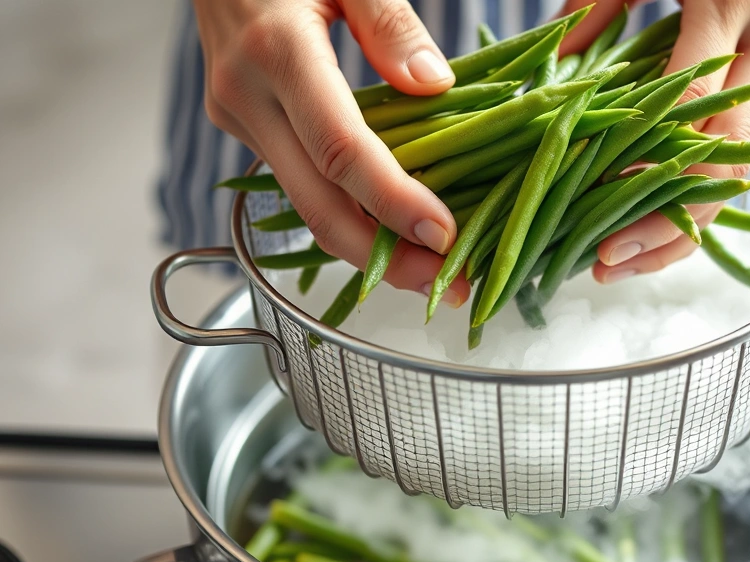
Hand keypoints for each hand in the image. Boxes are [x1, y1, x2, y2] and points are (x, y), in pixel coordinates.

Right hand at [195, 0, 468, 305]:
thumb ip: (390, 23)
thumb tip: (434, 86)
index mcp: (277, 52)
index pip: (340, 149)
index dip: (393, 201)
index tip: (444, 235)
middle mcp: (246, 98)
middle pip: (316, 204)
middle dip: (385, 258)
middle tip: (448, 285)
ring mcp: (238, 119)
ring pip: (305, 206)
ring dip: (368, 248)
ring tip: (430, 269)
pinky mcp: (243, 128)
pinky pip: (299, 185)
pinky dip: (347, 214)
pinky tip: (388, 231)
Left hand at [561, 0, 749, 282]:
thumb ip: (600, 1)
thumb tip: (557, 62)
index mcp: (733, 4)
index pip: (690, 112)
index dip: (642, 174)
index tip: (594, 219)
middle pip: (726, 164)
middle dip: (667, 227)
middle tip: (606, 264)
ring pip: (741, 170)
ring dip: (684, 222)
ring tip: (625, 257)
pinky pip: (745, 146)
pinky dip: (700, 187)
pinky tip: (658, 217)